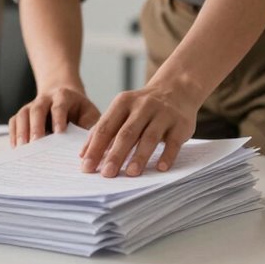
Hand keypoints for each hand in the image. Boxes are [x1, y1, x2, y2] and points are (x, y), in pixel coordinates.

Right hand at [8, 86, 101, 146]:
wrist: (63, 96)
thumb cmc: (79, 110)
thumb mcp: (90, 114)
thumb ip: (91, 127)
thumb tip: (93, 146)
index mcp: (64, 96)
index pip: (59, 105)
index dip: (59, 117)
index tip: (59, 132)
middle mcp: (45, 98)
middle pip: (37, 109)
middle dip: (36, 126)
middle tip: (36, 143)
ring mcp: (31, 105)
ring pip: (22, 115)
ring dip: (22, 132)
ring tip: (22, 149)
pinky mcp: (23, 114)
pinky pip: (14, 122)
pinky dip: (13, 134)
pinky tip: (16, 149)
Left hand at [79, 85, 200, 177]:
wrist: (176, 89)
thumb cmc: (142, 107)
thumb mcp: (122, 110)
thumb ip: (104, 129)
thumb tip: (84, 154)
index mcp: (123, 102)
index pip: (105, 127)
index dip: (95, 147)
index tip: (87, 166)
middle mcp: (143, 106)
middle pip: (126, 133)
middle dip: (116, 155)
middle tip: (107, 174)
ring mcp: (163, 114)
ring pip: (149, 137)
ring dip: (139, 156)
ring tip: (131, 173)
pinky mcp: (181, 124)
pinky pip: (173, 142)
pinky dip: (167, 155)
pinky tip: (161, 168)